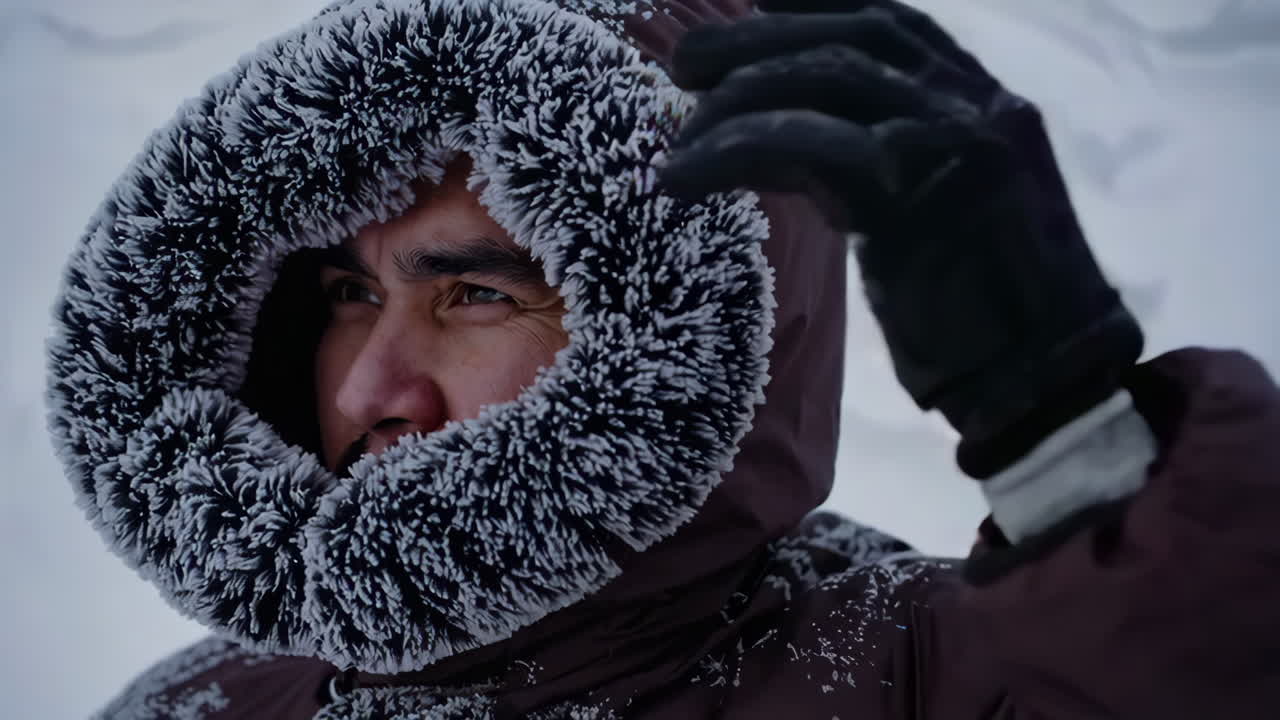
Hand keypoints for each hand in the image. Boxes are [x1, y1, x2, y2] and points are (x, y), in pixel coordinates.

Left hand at [660, 0, 1143, 477]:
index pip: (889, 19)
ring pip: (834, 79)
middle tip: (686, 62)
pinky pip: (821, 146)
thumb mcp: (912, 216)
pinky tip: (692, 177)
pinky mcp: (939, 188)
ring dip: (742, 97)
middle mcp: (977, 99)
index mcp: (977, 97)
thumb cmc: (974, 309)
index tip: (753, 4)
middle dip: (760, 39)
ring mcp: (967, 136)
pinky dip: (743, 152)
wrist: (1045, 377)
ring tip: (680, 132)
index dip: (815, 4)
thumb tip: (777, 137)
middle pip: (856, 35)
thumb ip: (862, 163)